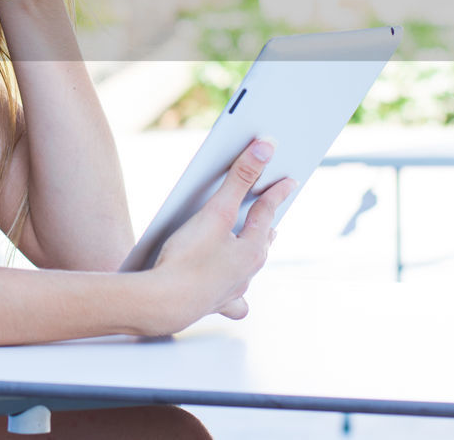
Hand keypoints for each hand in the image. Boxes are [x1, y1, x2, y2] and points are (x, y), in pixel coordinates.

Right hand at [147, 139, 294, 332]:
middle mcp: (248, 272)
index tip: (289, 180)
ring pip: (250, 269)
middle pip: (262, 241)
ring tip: (252, 241)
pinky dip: (234, 293)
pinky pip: (232, 300)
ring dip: (252, 253)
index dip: (277, 192)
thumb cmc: (188, 259)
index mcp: (253, 250)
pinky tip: (228, 290)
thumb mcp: (215, 212)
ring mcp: (232, 290)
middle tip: (270, 209)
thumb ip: (239, 178)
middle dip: (266, 223)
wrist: (163, 304)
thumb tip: (265, 149)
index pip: (267, 213)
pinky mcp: (213, 303)